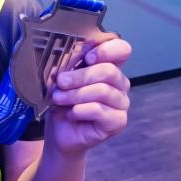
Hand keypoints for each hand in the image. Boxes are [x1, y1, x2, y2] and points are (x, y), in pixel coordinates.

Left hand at [46, 35, 131, 155]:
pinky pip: (99, 110)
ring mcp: (121, 103)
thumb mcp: (62, 78)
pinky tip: (70, 113)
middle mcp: (119, 83)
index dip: (107, 50)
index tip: (87, 56)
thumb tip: (71, 54)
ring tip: (58, 98)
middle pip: (109, 71)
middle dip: (80, 75)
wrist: (59, 131)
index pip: (122, 49)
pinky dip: (80, 110)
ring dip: (75, 94)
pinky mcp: (118, 122)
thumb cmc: (63, 101)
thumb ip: (69, 64)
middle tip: (61, 81)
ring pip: (103, 91)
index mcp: (109, 66)